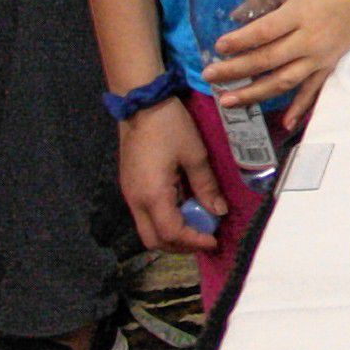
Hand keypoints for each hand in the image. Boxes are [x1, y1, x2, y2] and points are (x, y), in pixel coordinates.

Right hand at [117, 103, 223, 254]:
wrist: (141, 104)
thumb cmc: (170, 126)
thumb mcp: (195, 155)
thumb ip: (206, 186)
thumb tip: (219, 211)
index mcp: (152, 195)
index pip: (171, 233)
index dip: (193, 241)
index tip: (214, 240)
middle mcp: (135, 200)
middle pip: (153, 240)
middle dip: (180, 245)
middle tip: (205, 238)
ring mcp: (129, 194)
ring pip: (147, 229)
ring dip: (171, 234)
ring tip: (197, 225)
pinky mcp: (130, 186)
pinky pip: (144, 215)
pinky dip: (164, 220)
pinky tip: (183, 209)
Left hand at [201, 0, 349, 127]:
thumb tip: (238, 16)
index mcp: (301, 13)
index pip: (262, 33)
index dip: (238, 42)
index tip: (218, 48)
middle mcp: (310, 39)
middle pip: (267, 60)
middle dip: (235, 70)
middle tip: (209, 76)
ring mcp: (322, 56)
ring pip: (284, 81)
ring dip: (254, 93)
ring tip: (228, 101)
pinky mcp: (333, 64)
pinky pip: (314, 90)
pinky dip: (300, 108)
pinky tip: (284, 123)